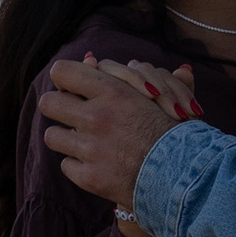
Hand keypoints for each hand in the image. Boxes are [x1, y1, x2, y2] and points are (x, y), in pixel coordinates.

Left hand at [39, 57, 198, 211]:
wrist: (186, 175)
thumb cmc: (175, 130)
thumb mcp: (155, 94)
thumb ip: (122, 76)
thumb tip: (91, 59)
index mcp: (113, 91)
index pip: (62, 72)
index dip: (65, 79)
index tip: (71, 87)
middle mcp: (97, 117)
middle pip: (49, 103)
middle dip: (58, 107)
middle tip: (70, 113)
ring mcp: (91, 149)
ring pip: (52, 136)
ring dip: (67, 137)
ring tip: (83, 141)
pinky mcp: (90, 177)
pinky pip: (66, 165)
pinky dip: (79, 165)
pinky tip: (96, 164)